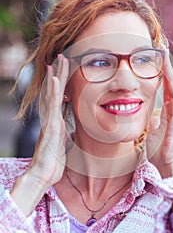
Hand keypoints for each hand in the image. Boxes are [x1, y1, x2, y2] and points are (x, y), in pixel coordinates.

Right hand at [11, 54, 68, 214]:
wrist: (43, 175)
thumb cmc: (52, 162)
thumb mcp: (62, 144)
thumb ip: (64, 132)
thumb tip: (69, 127)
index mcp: (54, 120)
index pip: (59, 97)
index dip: (61, 82)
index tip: (65, 68)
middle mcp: (50, 117)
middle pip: (54, 91)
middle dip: (58, 73)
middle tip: (62, 56)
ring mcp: (49, 121)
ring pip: (53, 94)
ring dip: (56, 76)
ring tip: (58, 60)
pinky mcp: (50, 126)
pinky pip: (52, 106)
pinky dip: (53, 91)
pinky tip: (55, 78)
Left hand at [146, 50, 172, 177]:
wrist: (167, 167)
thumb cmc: (160, 151)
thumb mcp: (153, 131)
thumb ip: (154, 121)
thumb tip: (152, 116)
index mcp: (169, 110)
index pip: (167, 87)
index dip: (163, 72)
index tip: (160, 58)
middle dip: (168, 67)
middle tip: (164, 49)